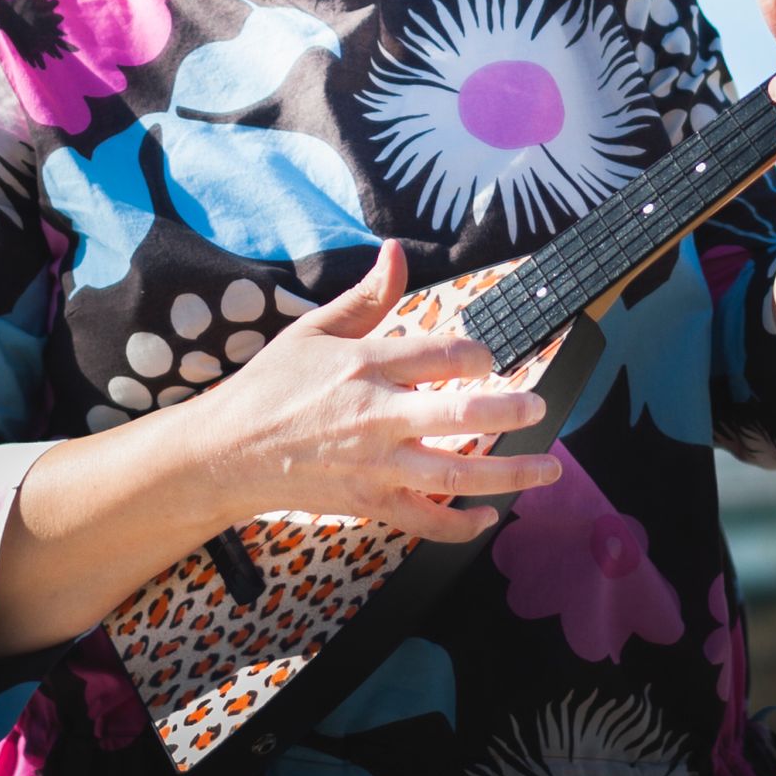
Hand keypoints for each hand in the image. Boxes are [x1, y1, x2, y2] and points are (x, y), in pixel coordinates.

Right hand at [201, 240, 561, 541]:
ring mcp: (376, 465)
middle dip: (510, 410)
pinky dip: (460, 524)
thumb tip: (396, 251)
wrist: (227, 452)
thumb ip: (367, 296)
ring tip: (547, 467)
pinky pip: (425, 522)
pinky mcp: (369, 503)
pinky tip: (488, 517)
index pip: (443, 354)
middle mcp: (377, 414)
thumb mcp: (315, 329)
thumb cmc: (272, 384)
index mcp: (366, 364)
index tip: (488, 357)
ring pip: (456, 473)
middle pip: (460, 412)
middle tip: (539, 407)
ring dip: (509, 473)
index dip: (478, 354)